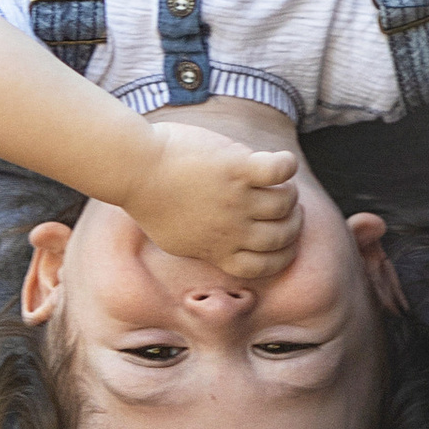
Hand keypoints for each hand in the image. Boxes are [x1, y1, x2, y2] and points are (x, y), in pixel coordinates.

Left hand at [123, 123, 303, 284]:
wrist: (135, 168)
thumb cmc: (150, 201)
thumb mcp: (175, 240)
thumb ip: (203, 247)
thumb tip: (222, 247)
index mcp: (217, 249)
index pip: (266, 266)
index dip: (284, 254)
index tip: (285, 239)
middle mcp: (231, 229)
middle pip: (282, 236)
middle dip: (293, 223)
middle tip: (289, 208)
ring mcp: (235, 197)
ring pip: (285, 202)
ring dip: (289, 193)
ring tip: (280, 183)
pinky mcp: (237, 166)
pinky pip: (280, 169)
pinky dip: (287, 165)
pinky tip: (280, 163)